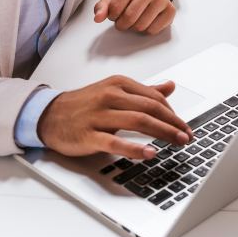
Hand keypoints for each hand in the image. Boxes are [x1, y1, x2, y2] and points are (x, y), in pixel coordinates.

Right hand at [37, 77, 192, 158]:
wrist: (50, 115)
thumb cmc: (84, 104)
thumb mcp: (115, 91)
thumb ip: (144, 90)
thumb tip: (170, 86)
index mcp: (118, 84)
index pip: (154, 96)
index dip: (173, 112)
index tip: (184, 125)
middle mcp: (110, 96)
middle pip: (150, 108)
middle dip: (173, 122)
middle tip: (187, 135)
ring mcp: (99, 115)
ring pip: (138, 121)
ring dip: (162, 132)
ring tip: (177, 141)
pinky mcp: (90, 135)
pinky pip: (116, 142)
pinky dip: (135, 148)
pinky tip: (149, 153)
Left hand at [94, 0, 174, 34]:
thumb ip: (102, 6)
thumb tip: (98, 18)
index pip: (116, 7)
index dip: (112, 16)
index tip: (114, 14)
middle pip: (130, 17)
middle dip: (121, 24)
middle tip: (122, 21)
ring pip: (141, 25)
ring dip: (133, 28)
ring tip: (134, 20)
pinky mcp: (170, 10)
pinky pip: (153, 30)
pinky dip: (146, 30)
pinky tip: (146, 20)